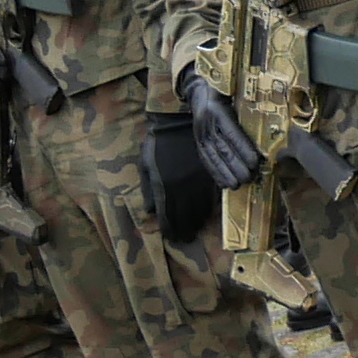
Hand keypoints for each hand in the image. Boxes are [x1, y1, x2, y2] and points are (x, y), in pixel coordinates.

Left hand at [144, 112, 222, 245]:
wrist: (178, 118)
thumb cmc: (159, 140)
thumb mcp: (145, 163)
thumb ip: (147, 188)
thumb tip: (149, 211)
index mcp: (163, 186)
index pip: (167, 216)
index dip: (170, 229)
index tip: (173, 238)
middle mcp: (180, 188)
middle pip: (185, 217)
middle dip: (185, 230)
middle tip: (186, 239)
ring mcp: (196, 181)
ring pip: (200, 209)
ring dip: (199, 221)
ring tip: (196, 229)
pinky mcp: (209, 173)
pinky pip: (212, 196)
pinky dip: (210, 207)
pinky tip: (206, 215)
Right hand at [183, 71, 260, 193]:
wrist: (199, 92)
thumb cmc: (224, 91)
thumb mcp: (234, 92)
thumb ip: (248, 102)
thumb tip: (271, 117)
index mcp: (218, 111)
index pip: (232, 133)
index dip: (243, 149)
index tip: (256, 161)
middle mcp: (207, 124)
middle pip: (223, 149)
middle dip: (237, 166)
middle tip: (251, 177)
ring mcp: (200, 135)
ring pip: (213, 157)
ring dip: (226, 174)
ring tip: (238, 185)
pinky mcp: (198, 143)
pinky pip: (205, 160)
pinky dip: (215, 173)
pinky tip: (223, 184)